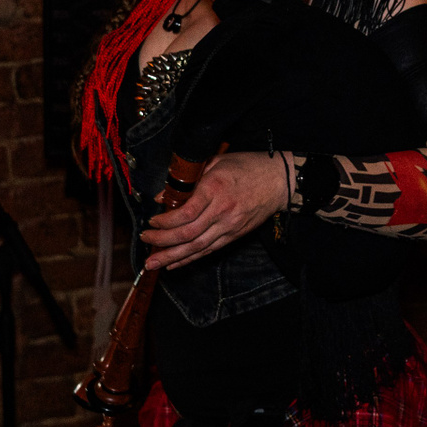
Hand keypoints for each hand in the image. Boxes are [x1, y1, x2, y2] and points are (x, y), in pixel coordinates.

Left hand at [139, 152, 290, 270]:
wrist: (279, 181)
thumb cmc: (248, 166)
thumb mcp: (216, 162)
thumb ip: (189, 179)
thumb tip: (163, 196)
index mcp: (216, 189)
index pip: (186, 213)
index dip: (165, 222)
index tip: (152, 221)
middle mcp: (222, 211)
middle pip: (188, 234)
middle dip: (162, 241)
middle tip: (146, 240)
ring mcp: (230, 226)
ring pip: (197, 247)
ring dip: (172, 257)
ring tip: (153, 263)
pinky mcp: (235, 235)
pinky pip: (209, 250)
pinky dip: (190, 259)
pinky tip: (174, 264)